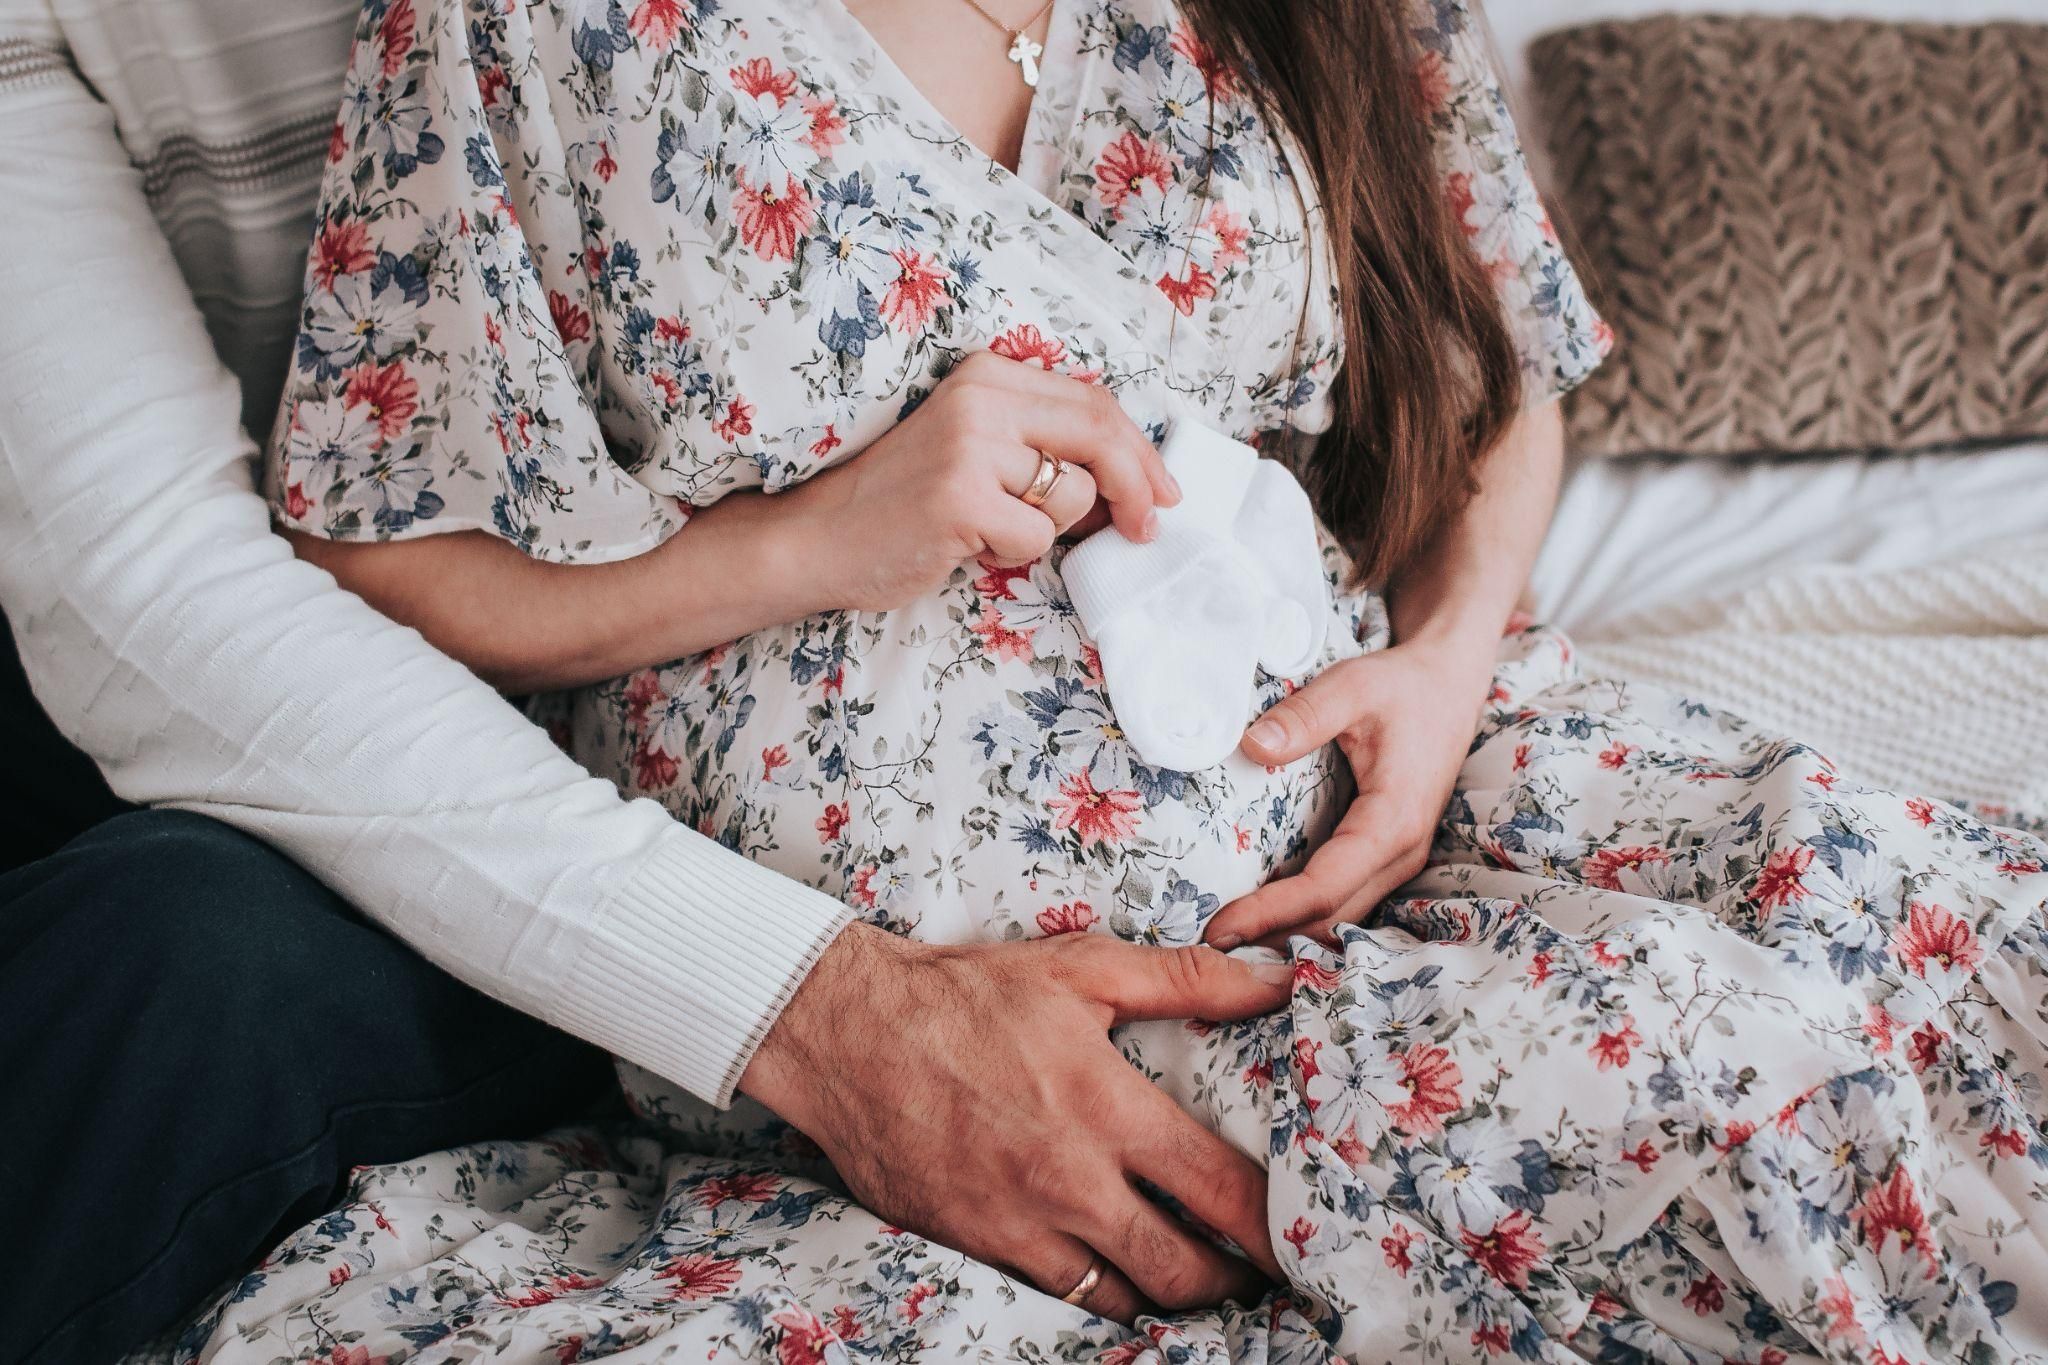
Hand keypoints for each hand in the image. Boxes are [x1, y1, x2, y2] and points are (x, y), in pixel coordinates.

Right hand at [740, 923, 1288, 1321]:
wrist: (849, 1034)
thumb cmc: (968, 994)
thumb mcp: (1081, 968)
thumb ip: (1186, 980)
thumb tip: (1276, 979)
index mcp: (1109, 1106)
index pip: (1221, 1188)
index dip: (1274, 1225)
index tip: (1303, 1235)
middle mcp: (1074, 1178)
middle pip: (1184, 1267)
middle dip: (1235, 1279)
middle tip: (1260, 1273)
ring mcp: (1024, 1222)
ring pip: (1126, 1296)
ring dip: (1172, 1298)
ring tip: (1200, 1284)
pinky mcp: (980, 1244)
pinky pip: (1061, 1296)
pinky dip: (1102, 1297)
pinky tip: (1122, 1283)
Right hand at [786, 350, 1178, 612]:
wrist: (820, 536)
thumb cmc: (904, 503)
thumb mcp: (976, 450)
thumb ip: (1042, 448)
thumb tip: (1133, 484)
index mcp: (987, 375)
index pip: (1093, 402)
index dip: (1138, 451)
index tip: (1162, 491)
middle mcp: (981, 398)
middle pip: (1099, 433)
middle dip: (1138, 485)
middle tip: (1148, 527)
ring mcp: (969, 444)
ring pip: (1071, 493)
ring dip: (1048, 528)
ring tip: (992, 529)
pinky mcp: (959, 496)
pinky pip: (1036, 535)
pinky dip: (1014, 553)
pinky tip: (970, 546)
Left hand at [1203, 637, 1497, 948]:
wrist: (1449, 684)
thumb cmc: (1403, 686)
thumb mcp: (1353, 686)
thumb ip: (1304, 715)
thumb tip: (1251, 746)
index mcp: (1394, 821)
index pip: (1323, 886)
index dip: (1269, 912)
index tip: (1218, 926)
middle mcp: (1403, 853)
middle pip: (1332, 916)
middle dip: (1271, 937)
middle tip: (1207, 946)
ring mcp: (1400, 859)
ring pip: (1343, 917)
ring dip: (1289, 934)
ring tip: (1229, 944)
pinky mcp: (1389, 855)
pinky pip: (1347, 900)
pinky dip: (1307, 916)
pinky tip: (1264, 919)